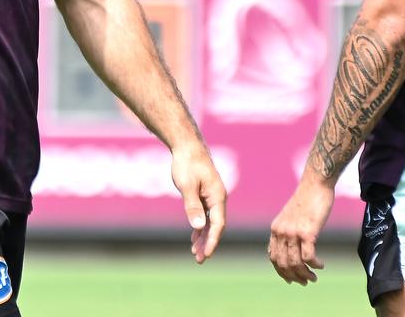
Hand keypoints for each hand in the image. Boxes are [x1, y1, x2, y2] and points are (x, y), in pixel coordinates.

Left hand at [171, 145, 226, 262]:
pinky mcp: (204, 193)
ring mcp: (212, 196)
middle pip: (215, 225)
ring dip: (203, 237)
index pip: (218, 224)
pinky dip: (200, 226)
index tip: (205, 255)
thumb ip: (192, 206)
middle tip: (198, 259)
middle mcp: (217, 197)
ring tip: (195, 253)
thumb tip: (198, 227)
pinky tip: (193, 236)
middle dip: (207, 243)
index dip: (212, 241)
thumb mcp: (187, 185)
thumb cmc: (187, 163)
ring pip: (210, 221)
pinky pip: (205, 214)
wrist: (187, 146)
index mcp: (217, 196)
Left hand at [269, 171, 334, 284]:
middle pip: (283, 264)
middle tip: (305, 282)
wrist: (315, 184)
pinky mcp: (307, 232)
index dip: (281, 272)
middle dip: (294, 277)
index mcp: (275, 229)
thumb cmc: (306, 201)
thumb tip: (289, 250)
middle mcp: (281, 232)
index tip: (292, 279)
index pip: (273, 258)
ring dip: (305, 274)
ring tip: (314, 277)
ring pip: (295, 263)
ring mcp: (293, 232)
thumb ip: (287, 232)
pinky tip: (321, 265)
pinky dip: (315, 265)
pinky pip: (308, 257)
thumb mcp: (290, 217)